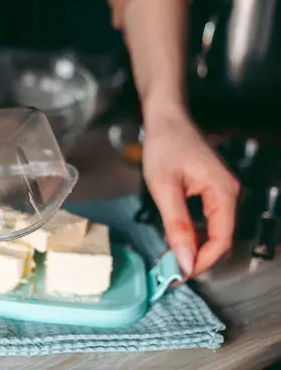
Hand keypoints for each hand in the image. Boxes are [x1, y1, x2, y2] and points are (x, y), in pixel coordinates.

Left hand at [142, 112, 239, 277]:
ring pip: (214, 232)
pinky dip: (194, 235)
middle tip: (172, 272)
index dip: (202, 262)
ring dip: (195, 248)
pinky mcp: (212, 191)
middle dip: (197, 259)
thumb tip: (185, 260)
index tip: (179, 275)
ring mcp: (223, 193)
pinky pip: (209, 221)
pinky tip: (177, 240)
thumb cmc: (165, 147)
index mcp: (224, 193)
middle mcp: (230, 195)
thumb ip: (177, 225)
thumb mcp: (164, 188)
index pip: (221, 241)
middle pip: (221, 239)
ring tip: (171, 260)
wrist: (166, 119)